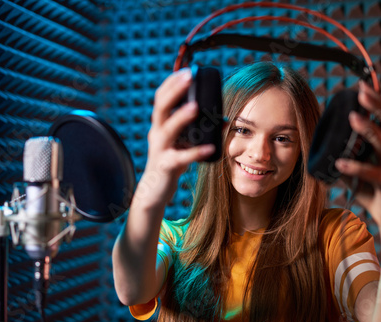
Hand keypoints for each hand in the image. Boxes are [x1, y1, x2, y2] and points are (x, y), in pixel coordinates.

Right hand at [137, 69, 214, 206]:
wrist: (155, 191)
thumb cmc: (171, 163)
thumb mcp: (182, 143)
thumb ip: (198, 130)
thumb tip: (225, 119)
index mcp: (160, 125)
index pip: (161, 98)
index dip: (172, 83)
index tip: (187, 70)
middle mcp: (157, 134)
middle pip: (161, 107)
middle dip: (175, 90)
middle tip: (190, 77)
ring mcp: (160, 149)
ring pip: (167, 129)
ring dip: (181, 117)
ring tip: (196, 107)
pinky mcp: (166, 166)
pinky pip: (181, 157)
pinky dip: (195, 152)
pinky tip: (209, 147)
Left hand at [334, 81, 380, 232]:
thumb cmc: (369, 187)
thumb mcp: (353, 166)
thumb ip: (340, 154)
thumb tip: (315, 144)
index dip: (374, 100)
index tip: (361, 84)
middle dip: (375, 105)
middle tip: (361, 92)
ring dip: (367, 129)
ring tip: (353, 118)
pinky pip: (371, 173)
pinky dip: (355, 167)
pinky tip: (340, 162)